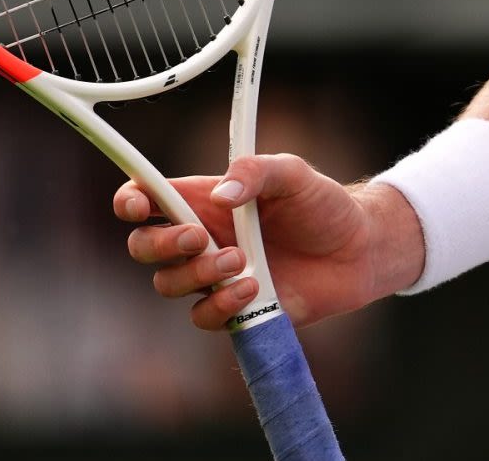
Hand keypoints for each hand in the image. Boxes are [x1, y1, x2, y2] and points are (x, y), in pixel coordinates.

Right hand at [115, 156, 424, 330]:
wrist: (358, 249)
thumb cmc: (322, 205)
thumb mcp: (293, 174)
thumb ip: (256, 172)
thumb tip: (221, 194)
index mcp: (203, 199)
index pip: (146, 198)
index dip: (129, 201)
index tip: (138, 205)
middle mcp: (201, 237)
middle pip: (143, 246)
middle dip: (160, 244)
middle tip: (200, 237)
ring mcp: (214, 276)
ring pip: (168, 283)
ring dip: (196, 275)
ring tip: (240, 262)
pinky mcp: (234, 308)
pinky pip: (202, 317)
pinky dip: (220, 305)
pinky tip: (253, 289)